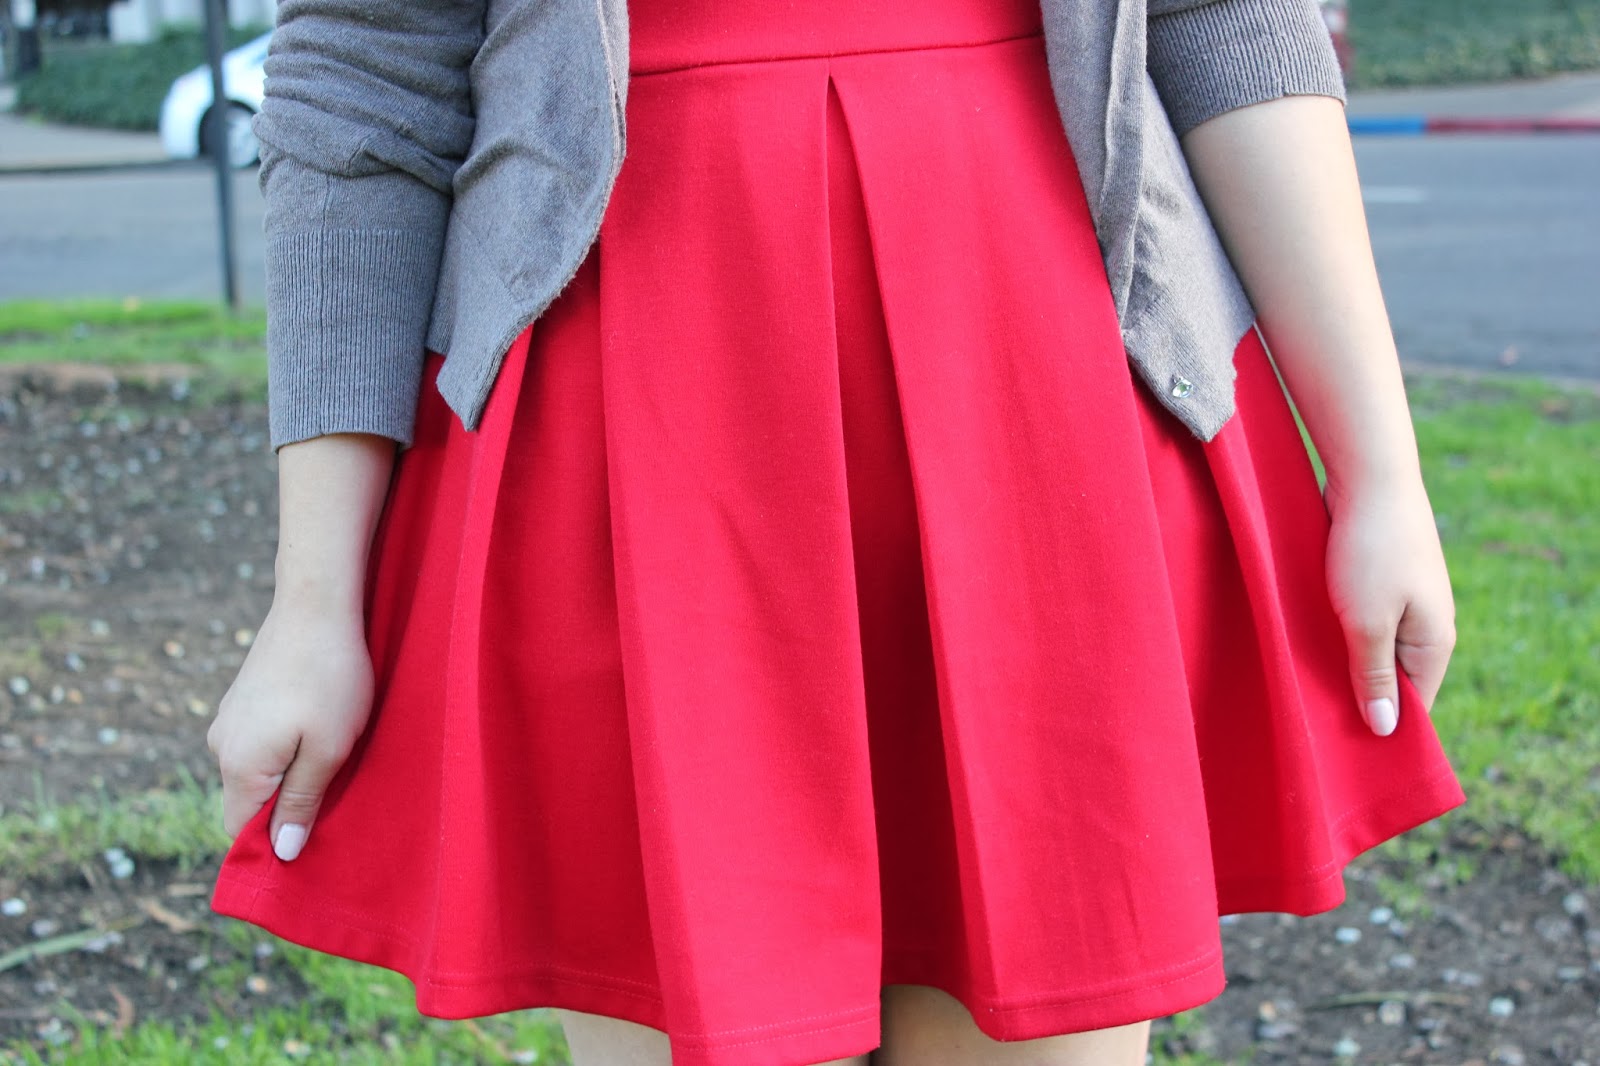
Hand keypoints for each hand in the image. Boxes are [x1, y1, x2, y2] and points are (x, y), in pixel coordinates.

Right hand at [206, 596, 373, 859]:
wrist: (316, 607)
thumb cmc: (331, 680)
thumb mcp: (327, 750)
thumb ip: (301, 803)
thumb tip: (282, 853)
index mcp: (239, 767)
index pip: (241, 832)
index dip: (274, 845)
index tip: (314, 842)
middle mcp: (220, 747)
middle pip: (247, 803)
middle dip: (284, 811)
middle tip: (334, 798)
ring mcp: (228, 721)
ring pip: (255, 772)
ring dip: (288, 777)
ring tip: (330, 759)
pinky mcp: (242, 702)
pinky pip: (258, 745)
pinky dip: (283, 751)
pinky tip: (317, 731)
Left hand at [1323, 477, 1455, 735]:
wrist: (1370, 476)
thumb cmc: (1370, 550)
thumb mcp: (1367, 622)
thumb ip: (1374, 674)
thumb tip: (1385, 729)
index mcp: (1434, 644)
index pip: (1416, 705)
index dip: (1383, 729)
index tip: (1345, 751)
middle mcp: (1426, 627)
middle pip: (1394, 680)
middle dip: (1358, 699)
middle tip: (1315, 722)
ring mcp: (1405, 602)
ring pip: (1373, 649)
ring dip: (1342, 665)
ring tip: (1305, 686)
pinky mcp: (1380, 581)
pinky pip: (1361, 622)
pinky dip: (1338, 634)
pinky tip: (1306, 642)